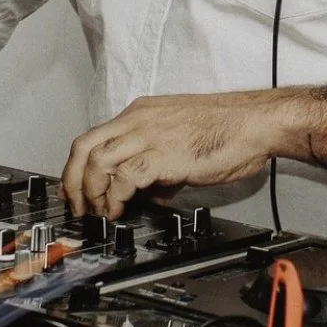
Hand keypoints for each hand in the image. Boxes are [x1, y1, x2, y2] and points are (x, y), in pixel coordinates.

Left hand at [60, 91, 276, 219]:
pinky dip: (115, 197)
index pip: (93, 136)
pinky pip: (124, 177)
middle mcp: (138, 120)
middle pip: (84, 146)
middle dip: (72, 180)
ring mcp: (148, 135)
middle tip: (77, 206)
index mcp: (141, 113)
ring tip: (99, 213)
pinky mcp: (162, 155)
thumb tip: (147, 192)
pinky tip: (120, 210)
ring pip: (97, 161)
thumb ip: (158, 162)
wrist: (254, 123)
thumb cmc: (227, 128)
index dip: (77, 166)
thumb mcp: (180, 140)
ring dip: (91, 192)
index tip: (74, 189)